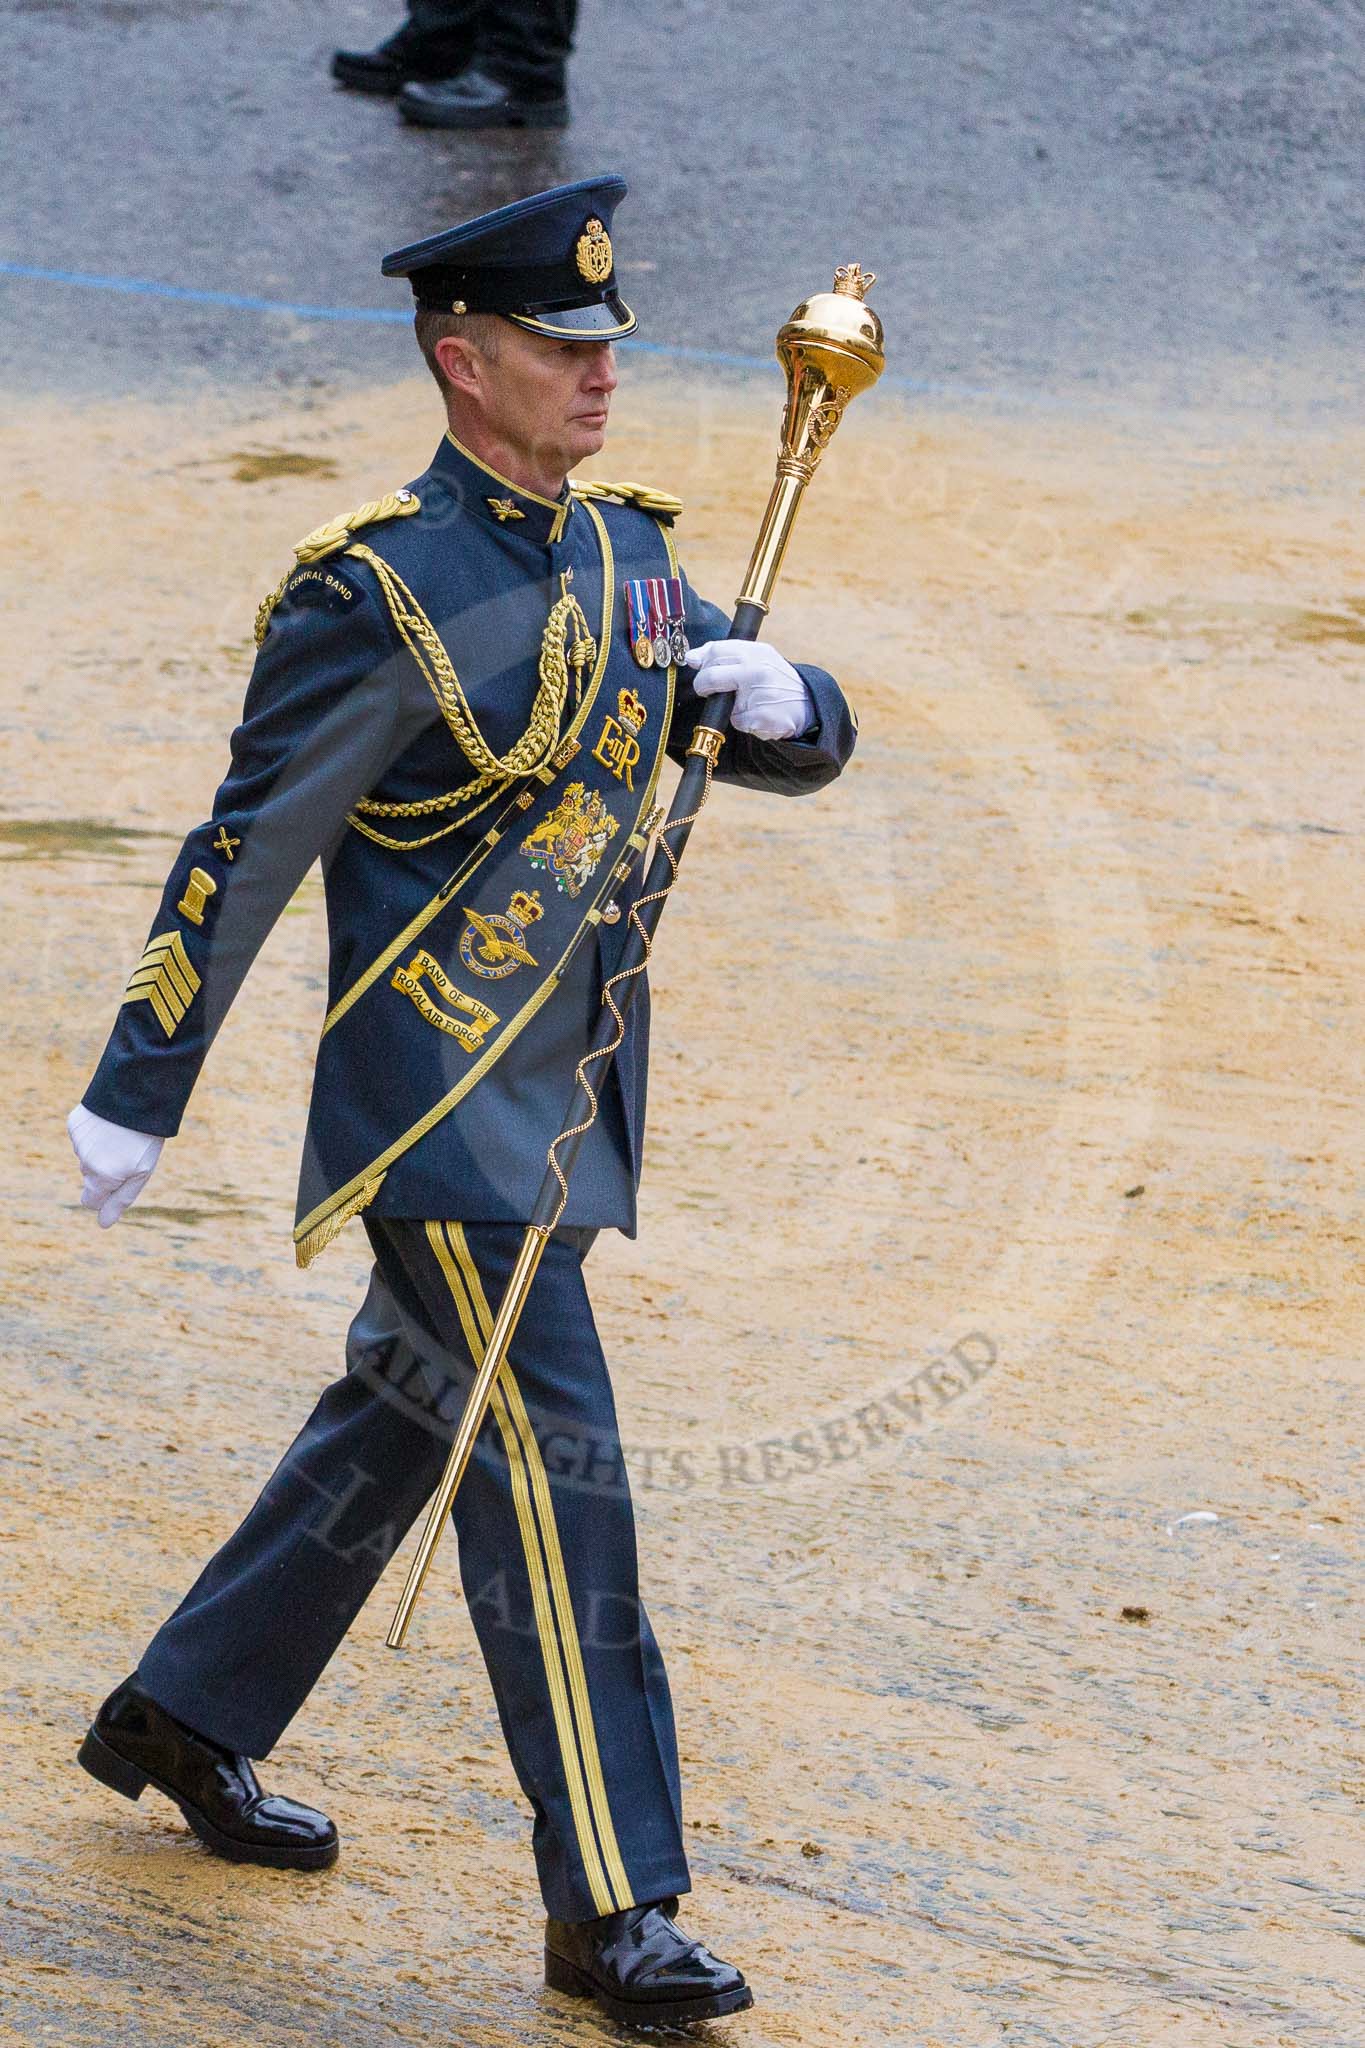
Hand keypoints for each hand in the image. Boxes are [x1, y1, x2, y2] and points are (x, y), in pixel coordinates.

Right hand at [67, 1104, 163, 1227]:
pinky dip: (93, 1132)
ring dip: (100, 1148)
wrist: (139, 1095)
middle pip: (90, 1176)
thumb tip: (103, 1224)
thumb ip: (120, 1200)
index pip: (90, 1201)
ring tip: (121, 1133)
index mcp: (103, 1177)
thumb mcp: (141, 1173)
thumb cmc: (145, 1138)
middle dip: (104, 1169)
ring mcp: (78, 1142)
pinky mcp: (74, 1124)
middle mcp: (86, 1162)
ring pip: (86, 1155)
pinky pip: (81, 1136)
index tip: (116, 1182)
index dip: (103, 1194)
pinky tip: (107, 1121)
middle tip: (127, 1150)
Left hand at [684, 640, 814, 740]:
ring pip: (722, 704)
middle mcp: (757, 671)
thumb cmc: (775, 680)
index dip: (702, 662)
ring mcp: (759, 696)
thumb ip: (726, 654)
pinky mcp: (760, 718)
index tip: (699, 669)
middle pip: (710, 677)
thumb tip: (692, 657)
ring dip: (728, 707)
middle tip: (707, 690)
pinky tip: (758, 715)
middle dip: (702, 686)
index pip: (716, 651)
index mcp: (755, 652)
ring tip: (749, 702)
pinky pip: (737, 722)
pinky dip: (743, 721)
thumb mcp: (757, 658)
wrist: (808, 704)